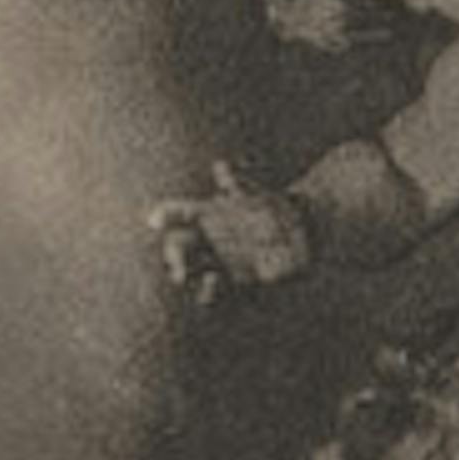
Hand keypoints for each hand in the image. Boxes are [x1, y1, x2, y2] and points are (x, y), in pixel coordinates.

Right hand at [154, 175, 307, 303]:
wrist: (303, 232)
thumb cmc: (276, 208)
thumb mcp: (257, 194)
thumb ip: (237, 184)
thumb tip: (220, 167)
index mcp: (208, 215)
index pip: (179, 214)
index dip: (165, 215)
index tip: (155, 220)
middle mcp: (208, 241)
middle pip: (178, 248)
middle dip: (172, 255)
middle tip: (174, 262)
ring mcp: (219, 263)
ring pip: (190, 271)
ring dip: (184, 273)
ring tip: (183, 276)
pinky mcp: (234, 284)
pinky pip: (213, 293)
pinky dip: (208, 289)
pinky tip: (213, 279)